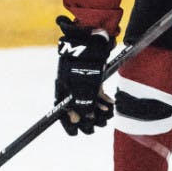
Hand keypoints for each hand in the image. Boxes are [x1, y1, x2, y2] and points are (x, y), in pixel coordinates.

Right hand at [54, 16, 114, 135]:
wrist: (93, 37)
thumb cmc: (84, 59)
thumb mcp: (81, 82)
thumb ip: (81, 102)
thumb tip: (79, 120)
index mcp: (62, 90)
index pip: (61, 113)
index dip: (68, 125)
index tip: (76, 133)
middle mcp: (72, 89)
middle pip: (78, 112)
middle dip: (89, 120)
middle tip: (99, 122)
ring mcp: (83, 85)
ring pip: (90, 106)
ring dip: (99, 112)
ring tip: (107, 112)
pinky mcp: (94, 80)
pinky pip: (98, 96)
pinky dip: (104, 102)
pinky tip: (110, 104)